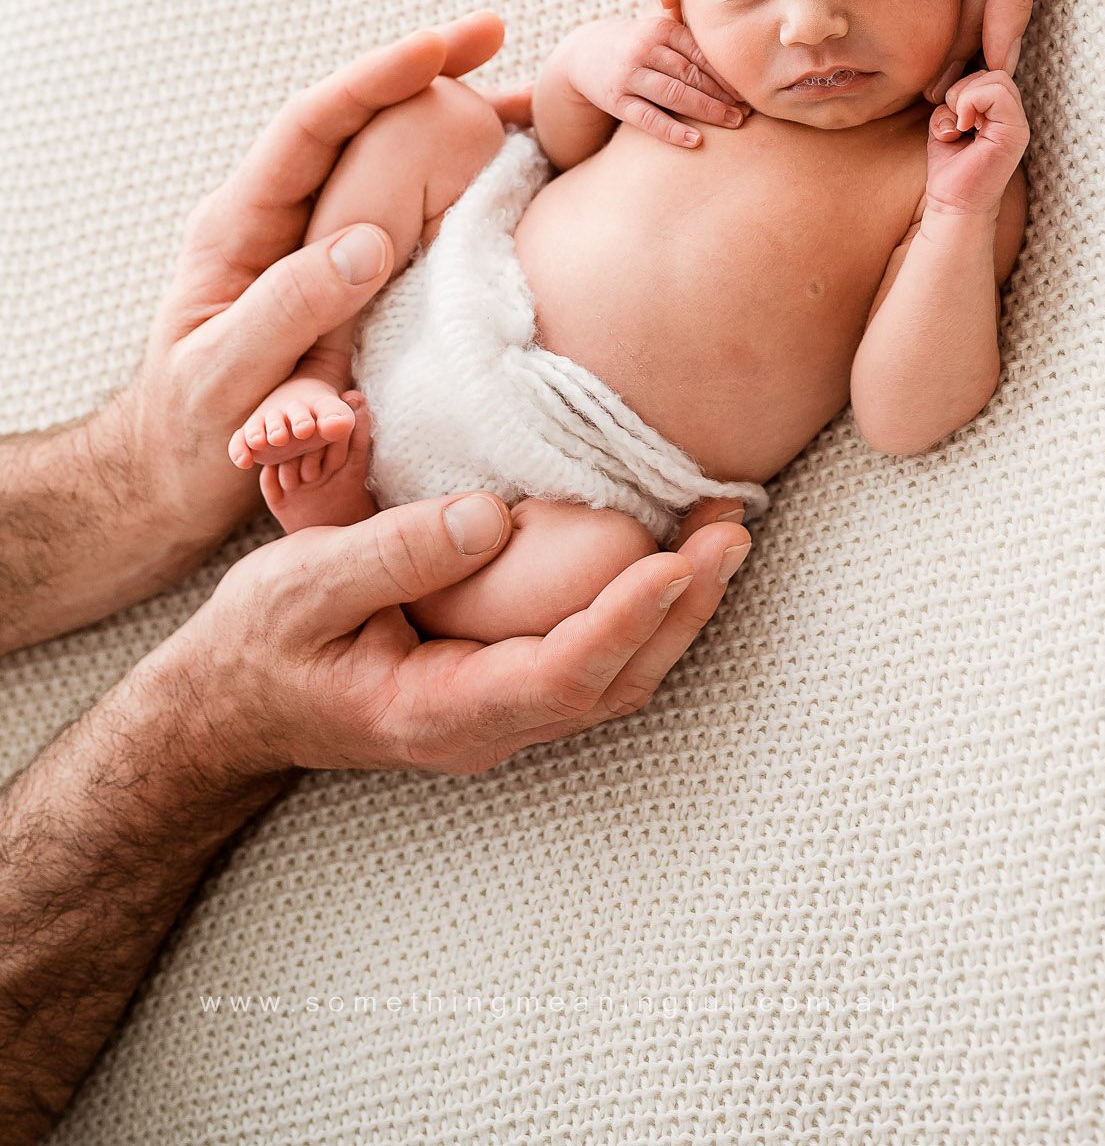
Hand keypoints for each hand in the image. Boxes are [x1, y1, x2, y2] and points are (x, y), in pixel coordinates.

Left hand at [121, 12, 509, 557]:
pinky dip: (468, 185)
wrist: (179, 480)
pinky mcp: (357, 279)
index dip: (370, 81)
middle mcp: (285, 217)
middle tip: (494, 36)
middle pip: (360, 123)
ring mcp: (322, 243)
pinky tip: (524, 172)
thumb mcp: (225, 380)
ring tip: (534, 94)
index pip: (309, 127)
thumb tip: (367, 243)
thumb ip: (286, 311)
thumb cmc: (190, 435)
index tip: (432, 49)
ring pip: (394, 160)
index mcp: (240, 225)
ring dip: (459, 120)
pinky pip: (415, 215)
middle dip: (427, 72)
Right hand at [151, 490, 754, 777]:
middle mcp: (487, 725)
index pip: (558, 677)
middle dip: (683, 606)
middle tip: (732, 525)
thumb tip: (489, 518)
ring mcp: (503, 711)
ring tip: (724, 528)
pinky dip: (647, 605)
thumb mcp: (304, 585)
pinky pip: (597, 655)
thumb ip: (393, 552)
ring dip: (680, 606)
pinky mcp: (508, 682)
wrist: (232, 704)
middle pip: (615, 682)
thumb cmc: (262, 642)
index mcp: (437, 711)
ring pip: (620, 675)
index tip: (673, 562)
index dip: (623, 621)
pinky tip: (670, 549)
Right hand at [561, 16, 749, 148]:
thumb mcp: (659, 32)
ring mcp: (628, 76)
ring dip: (707, 110)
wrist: (583, 53)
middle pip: (692, 75)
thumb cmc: (637, 45)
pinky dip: (672, 131)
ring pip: (674, 95)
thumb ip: (692, 42)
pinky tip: (695, 141)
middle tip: (748, 111)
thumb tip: (744, 62)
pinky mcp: (615, 100)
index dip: (728, 75)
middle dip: (723, 95)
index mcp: (661, 29)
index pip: (702, 54)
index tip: (750, 91)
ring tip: (733, 123)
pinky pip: (648, 118)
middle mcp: (644, 49)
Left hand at [926, 68, 1029, 218]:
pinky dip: (969, 102)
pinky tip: (961, 129)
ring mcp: (1018, 125)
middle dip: (962, 91)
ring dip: (964, 98)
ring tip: (958, 126)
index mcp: (1002, 115)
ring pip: (996, 78)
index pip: (988, 76)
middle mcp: (1015, 118)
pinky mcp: (1015, 133)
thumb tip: (951, 86)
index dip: (964, 89)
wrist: (953, 205)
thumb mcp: (946, 125)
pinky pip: (996, 92)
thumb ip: (953, 102)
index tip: (953, 118)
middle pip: (993, 73)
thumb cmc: (950, 169)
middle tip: (954, 121)